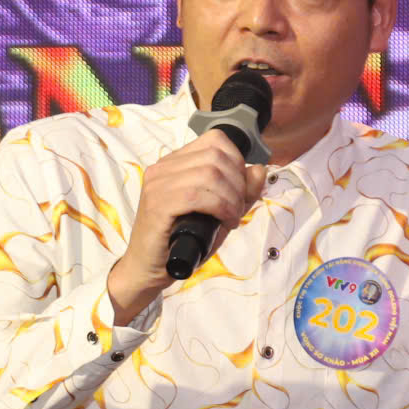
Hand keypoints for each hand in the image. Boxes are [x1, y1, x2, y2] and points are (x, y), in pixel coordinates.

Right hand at [107, 129, 268, 324]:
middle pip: (216, 155)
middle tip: (237, 208)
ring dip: (231, 198)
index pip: (215, 140)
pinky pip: (197, 195)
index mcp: (175, 162)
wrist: (148, 269)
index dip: (237, 162)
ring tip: (231, 218)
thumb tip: (260, 169)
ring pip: (209, 173)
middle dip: (238, 183)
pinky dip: (220, 208)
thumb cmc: (181, 240)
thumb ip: (241, 192)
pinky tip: (224, 222)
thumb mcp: (219, 212)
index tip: (240, 189)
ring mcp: (157, 184)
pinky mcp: (157, 204)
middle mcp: (163, 167)